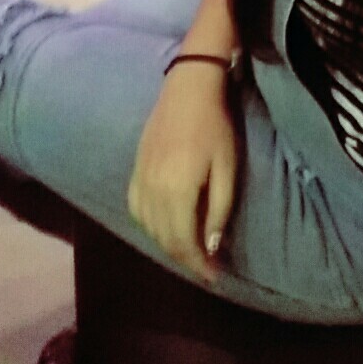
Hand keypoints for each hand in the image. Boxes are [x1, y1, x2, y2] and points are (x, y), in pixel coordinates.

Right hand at [127, 63, 240, 281]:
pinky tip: (162, 225)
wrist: (189, 87)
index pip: (183, 242)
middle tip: (205, 268)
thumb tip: (209, 247)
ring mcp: (140, 178)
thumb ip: (218, 209)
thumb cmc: (216, 125)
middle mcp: (153, 189)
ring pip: (147, 227)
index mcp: (177, 191)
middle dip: (184, 258)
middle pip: (163, 238)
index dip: (198, 264)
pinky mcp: (135, 167)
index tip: (214, 276)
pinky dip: (147, 224)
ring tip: (188, 249)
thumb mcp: (227, 168)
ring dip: (166, 243)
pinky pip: (135, 207)